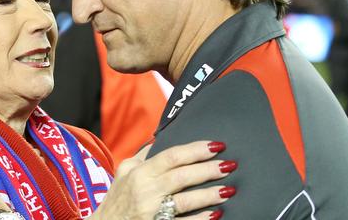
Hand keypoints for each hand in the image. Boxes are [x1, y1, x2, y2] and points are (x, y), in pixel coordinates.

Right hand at [91, 141, 235, 219]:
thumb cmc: (117, 198)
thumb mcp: (125, 171)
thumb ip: (144, 155)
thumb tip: (162, 136)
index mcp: (139, 171)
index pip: (172, 155)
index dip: (196, 149)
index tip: (217, 145)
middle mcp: (144, 189)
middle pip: (182, 176)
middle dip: (208, 169)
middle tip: (229, 165)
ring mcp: (150, 211)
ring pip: (184, 201)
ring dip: (209, 195)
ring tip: (229, 190)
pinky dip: (200, 219)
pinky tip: (216, 214)